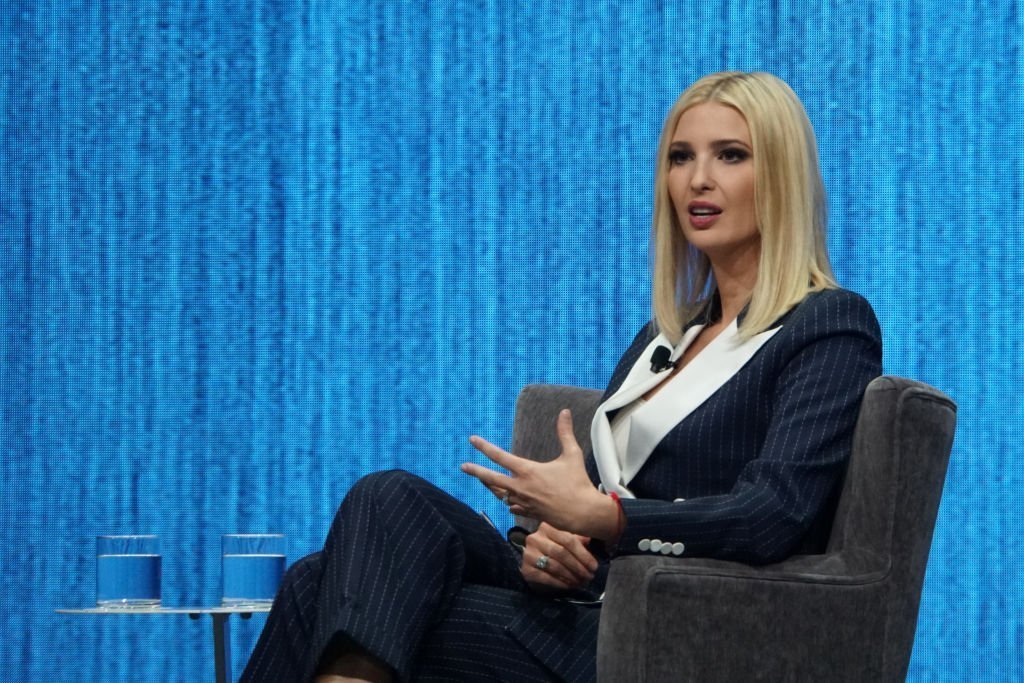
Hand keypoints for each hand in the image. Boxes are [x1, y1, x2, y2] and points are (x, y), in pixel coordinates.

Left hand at [461, 409, 618, 539]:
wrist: (583, 513)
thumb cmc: (578, 483)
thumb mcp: (572, 455)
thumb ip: (565, 433)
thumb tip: (565, 412)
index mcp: (528, 471)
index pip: (500, 456)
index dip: (484, 447)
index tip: (472, 440)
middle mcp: (521, 487)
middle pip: (491, 479)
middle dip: (476, 472)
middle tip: (463, 467)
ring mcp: (524, 502)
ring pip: (500, 494)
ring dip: (491, 486)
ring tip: (483, 480)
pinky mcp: (529, 513)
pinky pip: (513, 507)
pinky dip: (509, 502)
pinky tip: (508, 500)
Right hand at [520, 522, 597, 591]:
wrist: (534, 559)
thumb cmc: (555, 546)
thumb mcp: (566, 539)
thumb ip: (578, 539)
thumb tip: (591, 539)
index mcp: (547, 527)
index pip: (568, 540)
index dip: (583, 554)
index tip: (594, 566)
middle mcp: (535, 538)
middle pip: (561, 553)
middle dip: (578, 567)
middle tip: (589, 576)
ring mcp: (529, 554)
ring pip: (554, 566)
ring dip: (571, 576)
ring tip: (582, 582)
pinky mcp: (526, 569)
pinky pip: (546, 577)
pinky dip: (560, 583)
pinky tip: (570, 585)